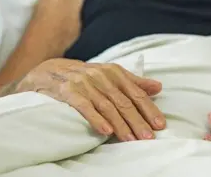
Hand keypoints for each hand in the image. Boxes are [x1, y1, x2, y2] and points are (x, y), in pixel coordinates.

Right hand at [17, 58, 165, 141]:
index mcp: (115, 73)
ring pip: (107, 107)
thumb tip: (158, 87)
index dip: (149, 110)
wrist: (50, 70)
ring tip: (131, 139)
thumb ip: (134, 83)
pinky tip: (107, 131)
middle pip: (124, 102)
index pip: (136, 94)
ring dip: (120, 125)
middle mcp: (102, 76)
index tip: (160, 124)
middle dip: (138, 121)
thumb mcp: (111, 75)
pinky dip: (96, 119)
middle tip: (148, 137)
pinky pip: (84, 107)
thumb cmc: (87, 76)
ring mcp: (85, 84)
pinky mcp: (69, 92)